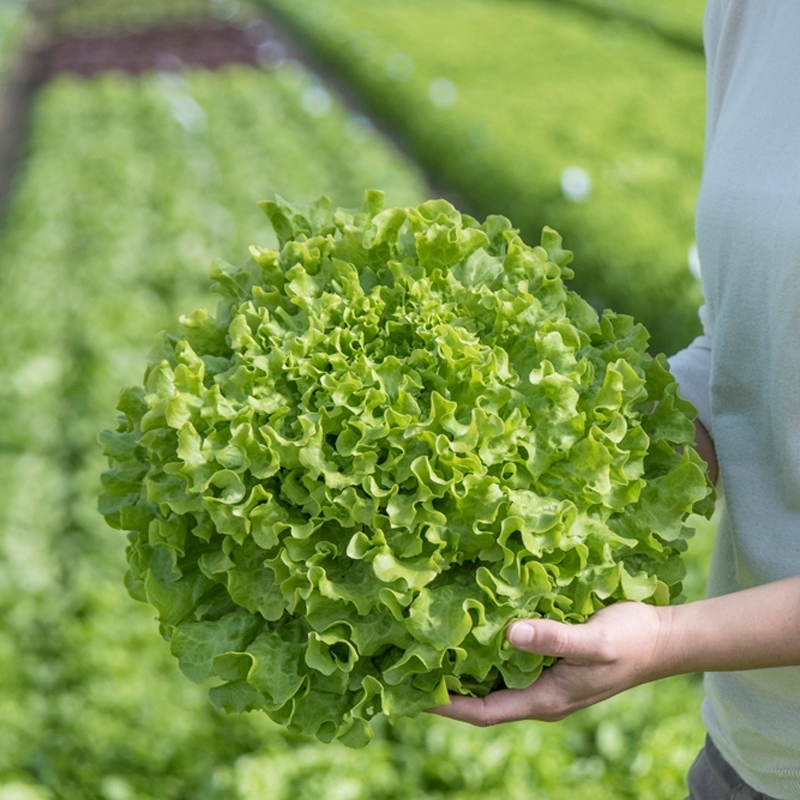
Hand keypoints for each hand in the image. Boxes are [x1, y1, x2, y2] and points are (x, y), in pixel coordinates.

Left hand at [431, 601, 670, 725]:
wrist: (664, 638)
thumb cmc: (632, 641)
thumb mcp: (594, 641)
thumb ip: (553, 639)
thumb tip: (508, 634)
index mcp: (545, 699)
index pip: (483, 712)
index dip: (447, 705)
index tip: (412, 693)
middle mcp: (540, 693)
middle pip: (483, 699)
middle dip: (448, 687)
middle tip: (410, 665)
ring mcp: (546, 678)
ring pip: (495, 680)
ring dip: (464, 668)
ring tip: (429, 647)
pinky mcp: (552, 660)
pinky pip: (510, 661)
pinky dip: (487, 650)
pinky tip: (472, 628)